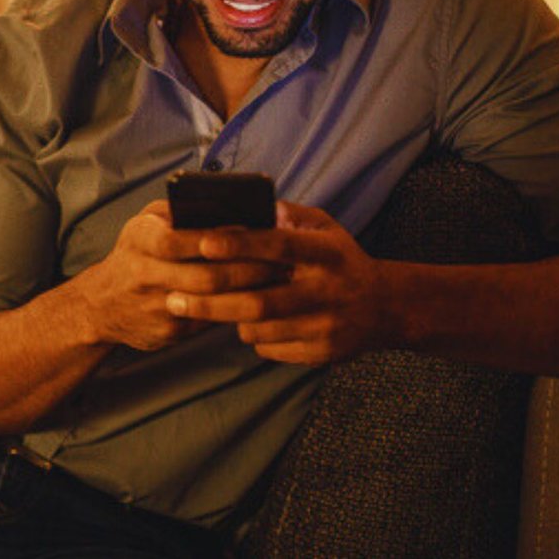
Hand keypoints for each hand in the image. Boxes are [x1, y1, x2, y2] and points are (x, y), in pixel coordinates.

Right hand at [70, 200, 286, 351]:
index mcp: (139, 240)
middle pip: (205, 277)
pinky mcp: (167, 333)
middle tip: (281, 261)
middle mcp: (144, 275)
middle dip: (249, 270)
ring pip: (212, 304)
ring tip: (277, 280)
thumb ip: (178, 212)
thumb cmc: (134, 254)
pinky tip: (258, 300)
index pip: (178, 240)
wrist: (100, 306)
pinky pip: (209, 322)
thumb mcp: (144, 224)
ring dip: (249, 292)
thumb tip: (227, 207)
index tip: (251, 235)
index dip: (216, 240)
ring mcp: (155, 308)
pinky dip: (235, 311)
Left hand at [165, 201, 395, 364]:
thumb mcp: (323, 228)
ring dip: (228, 319)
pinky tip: (249, 323)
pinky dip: (252, 336)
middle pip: (258, 302)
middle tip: (174, 298)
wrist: (385, 307)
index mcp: (326, 252)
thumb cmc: (340, 260)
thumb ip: (286, 216)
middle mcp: (326, 291)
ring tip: (209, 308)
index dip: (240, 244)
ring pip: (258, 329)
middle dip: (211, 301)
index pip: (278, 245)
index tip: (203, 242)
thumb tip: (244, 206)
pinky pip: (269, 348)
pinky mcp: (321, 353)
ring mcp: (325, 326)